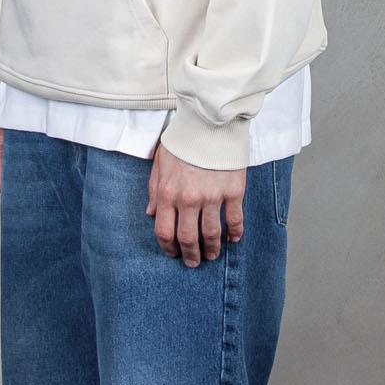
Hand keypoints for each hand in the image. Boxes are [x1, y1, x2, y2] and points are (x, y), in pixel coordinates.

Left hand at [148, 140, 244, 265]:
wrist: (210, 121)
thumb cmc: (182, 140)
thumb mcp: (160, 162)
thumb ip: (153, 189)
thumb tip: (150, 214)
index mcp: (167, 192)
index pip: (164, 231)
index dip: (168, 248)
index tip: (173, 253)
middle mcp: (188, 198)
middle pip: (187, 238)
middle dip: (190, 255)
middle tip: (194, 262)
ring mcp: (212, 196)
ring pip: (211, 233)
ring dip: (212, 249)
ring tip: (212, 255)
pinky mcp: (233, 191)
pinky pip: (234, 219)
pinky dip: (235, 233)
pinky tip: (233, 239)